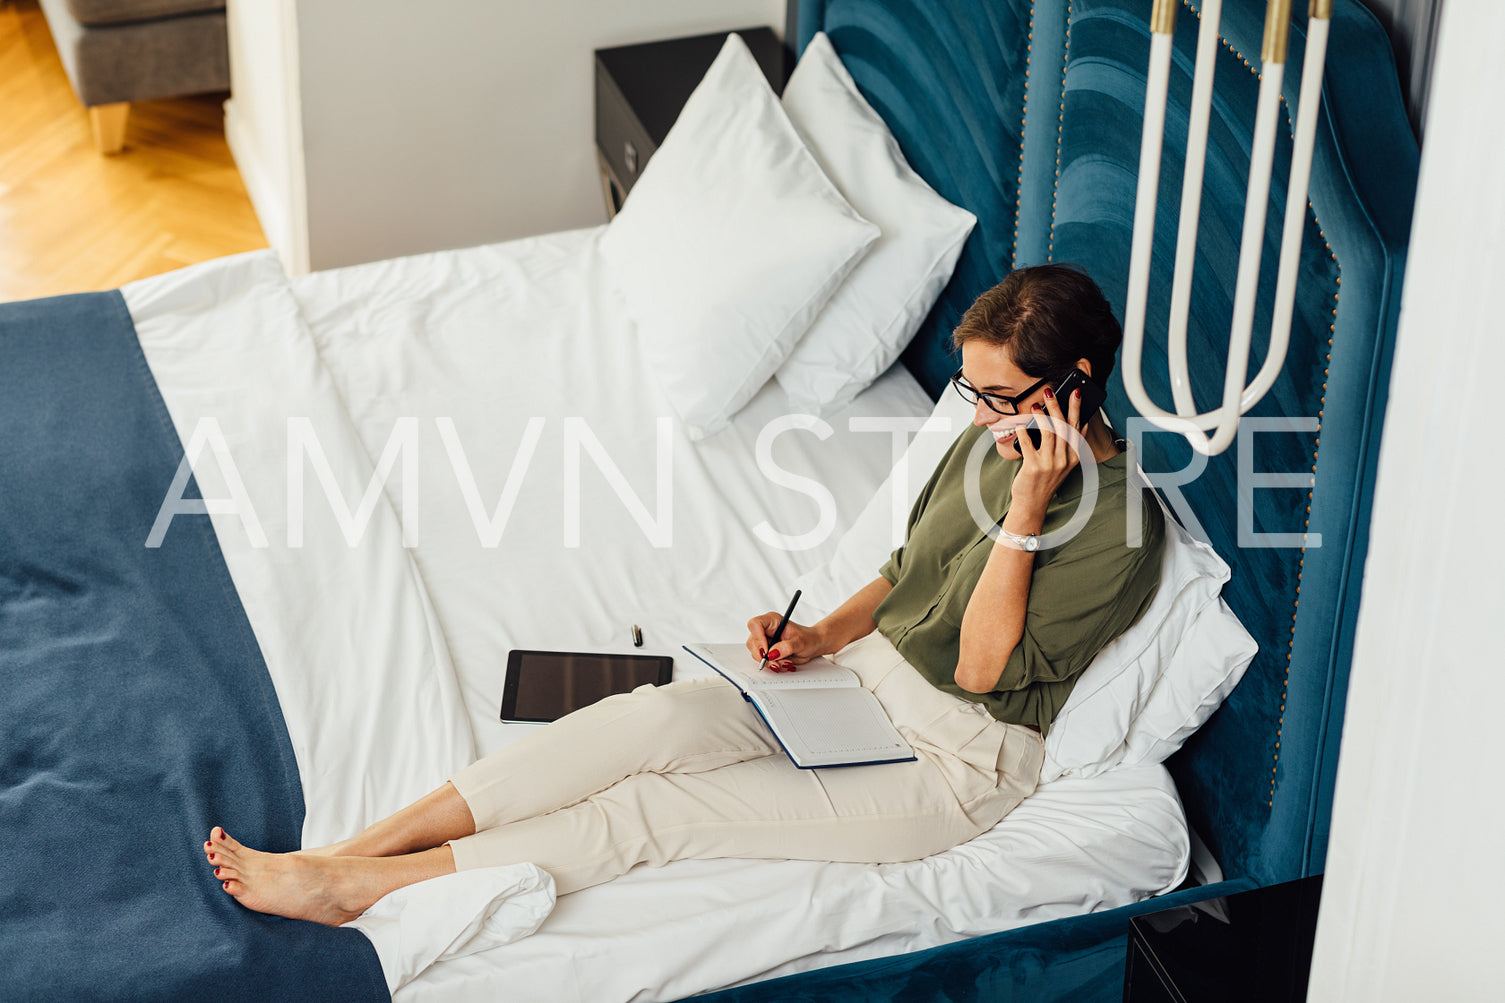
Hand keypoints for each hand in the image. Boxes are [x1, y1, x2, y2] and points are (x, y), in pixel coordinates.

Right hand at [744, 614, 824, 671]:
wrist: (812, 645)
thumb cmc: (808, 638)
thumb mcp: (800, 642)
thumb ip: (786, 647)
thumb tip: (772, 653)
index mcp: (772, 620)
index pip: (755, 624)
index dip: (758, 638)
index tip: (766, 651)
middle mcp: (766, 629)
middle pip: (752, 642)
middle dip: (765, 656)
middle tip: (777, 663)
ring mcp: (764, 640)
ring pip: (756, 653)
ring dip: (770, 662)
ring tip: (785, 662)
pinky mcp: (766, 650)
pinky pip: (762, 660)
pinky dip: (772, 665)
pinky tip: (783, 663)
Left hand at [1010, 384, 1084, 516]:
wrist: (1032, 503)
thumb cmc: (1046, 481)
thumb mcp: (1065, 465)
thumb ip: (1073, 445)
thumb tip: (1082, 424)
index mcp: (1073, 457)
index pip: (1076, 428)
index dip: (1076, 409)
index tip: (1075, 393)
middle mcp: (1064, 460)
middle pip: (1062, 426)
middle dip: (1057, 406)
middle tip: (1050, 392)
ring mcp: (1049, 464)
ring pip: (1048, 433)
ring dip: (1042, 416)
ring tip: (1035, 405)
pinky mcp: (1033, 467)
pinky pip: (1028, 444)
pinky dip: (1024, 431)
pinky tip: (1020, 424)